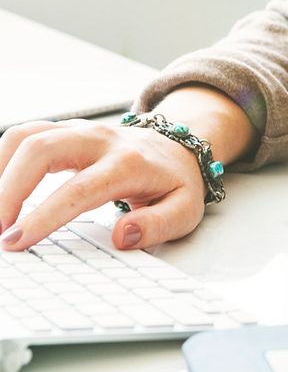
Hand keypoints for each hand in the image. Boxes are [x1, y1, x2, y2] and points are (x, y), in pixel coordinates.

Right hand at [0, 118, 205, 251]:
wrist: (177, 147)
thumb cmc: (175, 182)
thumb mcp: (185, 210)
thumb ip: (158, 225)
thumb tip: (122, 236)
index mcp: (129, 163)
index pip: (79, 189)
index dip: (44, 216)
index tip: (17, 240)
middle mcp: (100, 140)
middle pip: (41, 149)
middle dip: (7, 189)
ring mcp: (79, 131)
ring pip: (26, 136)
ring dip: (0, 171)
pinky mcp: (64, 130)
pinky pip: (24, 136)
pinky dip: (3, 160)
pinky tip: (0, 189)